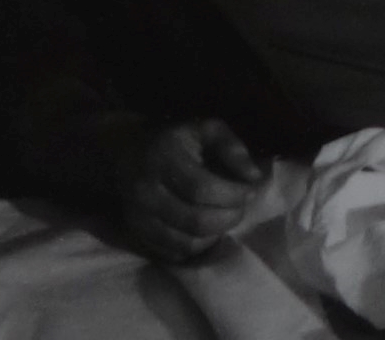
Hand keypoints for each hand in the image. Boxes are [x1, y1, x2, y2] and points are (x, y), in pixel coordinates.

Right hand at [110, 117, 269, 263]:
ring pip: (186, 242)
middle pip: (196, 220)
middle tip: (240, 208)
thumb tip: (255, 177)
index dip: (232, 194)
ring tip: (225, 219)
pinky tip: (206, 231)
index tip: (250, 191)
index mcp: (164, 158)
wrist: (129, 152)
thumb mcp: (208, 130)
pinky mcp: (136, 235)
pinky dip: (196, 248)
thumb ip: (233, 149)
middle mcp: (145, 191)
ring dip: (215, 235)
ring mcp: (138, 217)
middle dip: (228, 218)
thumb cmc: (178, 140)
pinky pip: (173, 253)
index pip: (202, 188)